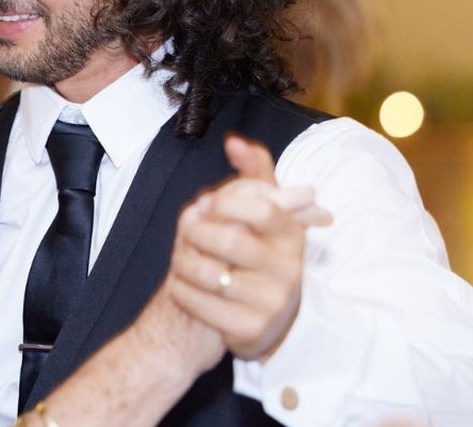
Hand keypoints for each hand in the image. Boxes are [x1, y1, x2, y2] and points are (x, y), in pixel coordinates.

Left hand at [168, 135, 331, 360]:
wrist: (264, 320)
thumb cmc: (259, 253)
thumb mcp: (265, 214)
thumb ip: (254, 174)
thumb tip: (234, 142)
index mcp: (292, 235)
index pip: (262, 208)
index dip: (225, 202)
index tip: (204, 204)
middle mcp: (288, 269)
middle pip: (229, 239)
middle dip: (195, 231)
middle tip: (185, 231)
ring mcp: (271, 302)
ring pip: (209, 272)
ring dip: (182, 260)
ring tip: (180, 257)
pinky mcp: (250, 330)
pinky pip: (200, 304)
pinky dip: (181, 289)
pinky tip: (182, 284)